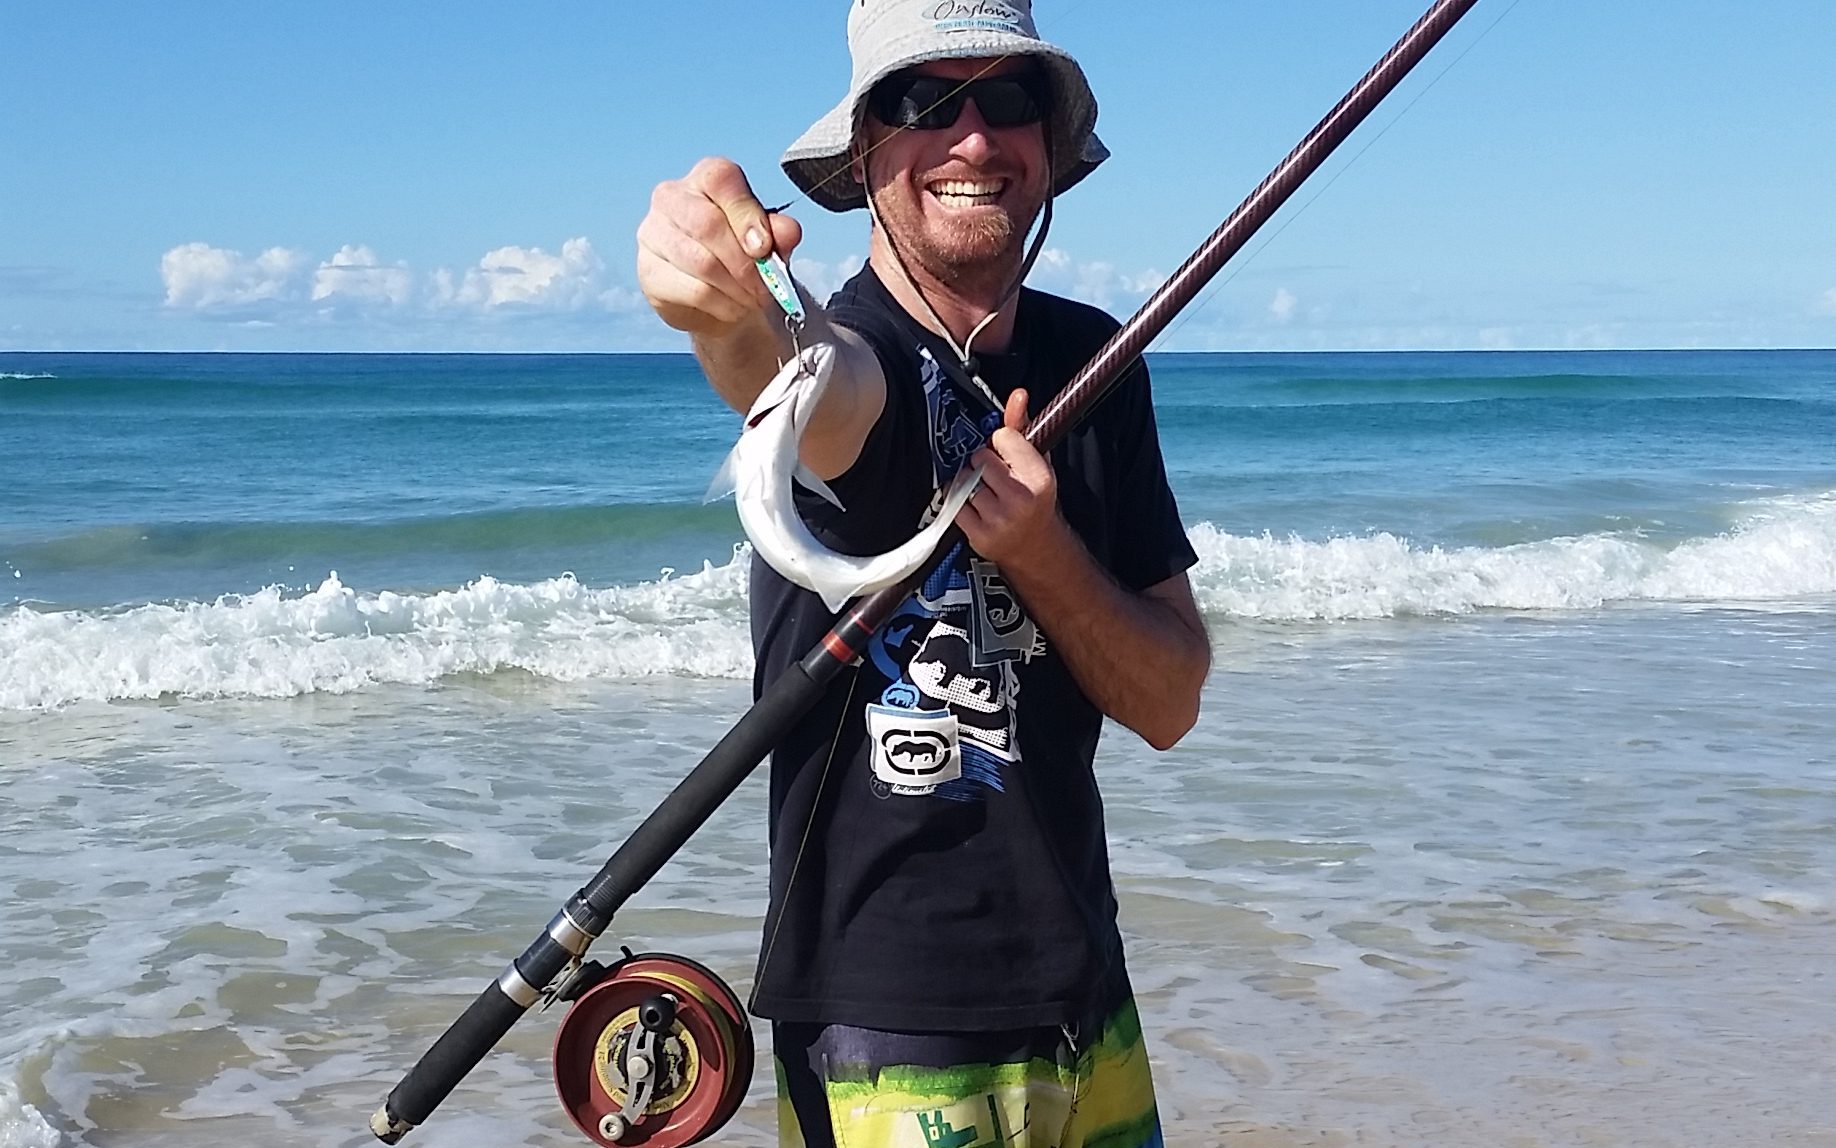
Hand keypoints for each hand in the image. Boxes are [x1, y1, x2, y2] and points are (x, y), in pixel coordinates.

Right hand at [636, 157, 802, 337]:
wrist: (719, 297)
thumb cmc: (743, 255)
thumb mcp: (769, 241)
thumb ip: (780, 232)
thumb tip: (789, 230)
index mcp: (705, 177)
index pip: (722, 181)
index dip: (747, 215)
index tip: (764, 248)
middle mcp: (671, 196)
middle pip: (707, 224)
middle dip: (744, 262)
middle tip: (764, 285)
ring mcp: (653, 233)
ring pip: (700, 261)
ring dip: (735, 287)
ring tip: (752, 298)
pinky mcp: (648, 271)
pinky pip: (692, 290)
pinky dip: (721, 305)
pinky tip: (732, 307)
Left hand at [956, 388, 1069, 568]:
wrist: (1036, 547)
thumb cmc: (1036, 501)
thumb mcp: (1038, 463)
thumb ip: (1023, 427)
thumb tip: (1017, 396)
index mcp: (1038, 478)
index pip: (1002, 437)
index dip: (1001, 443)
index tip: (1007, 454)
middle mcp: (1019, 498)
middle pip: (980, 457)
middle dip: (984, 462)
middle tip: (997, 476)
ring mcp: (998, 518)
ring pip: (965, 479)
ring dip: (971, 482)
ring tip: (988, 492)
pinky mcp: (979, 534)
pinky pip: (954, 503)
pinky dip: (960, 502)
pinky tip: (977, 506)